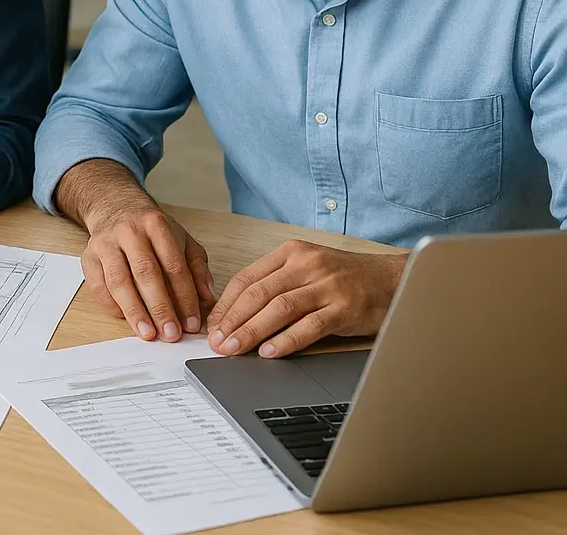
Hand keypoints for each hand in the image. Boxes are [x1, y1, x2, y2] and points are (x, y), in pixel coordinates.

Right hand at [80, 195, 214, 341]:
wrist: (115, 209)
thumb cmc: (151, 230)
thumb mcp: (181, 240)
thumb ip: (197, 267)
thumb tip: (207, 297)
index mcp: (156, 225)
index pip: (174, 266)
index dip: (184, 297)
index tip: (191, 323)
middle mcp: (129, 232)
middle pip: (145, 274)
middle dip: (159, 308)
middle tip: (170, 333)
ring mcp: (105, 244)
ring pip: (119, 281)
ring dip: (134, 311)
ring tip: (147, 333)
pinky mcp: (88, 258)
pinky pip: (99, 286)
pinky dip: (112, 305)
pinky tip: (126, 319)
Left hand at [206, 241, 406, 357]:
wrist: (394, 279)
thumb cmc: (346, 278)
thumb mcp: (308, 270)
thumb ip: (276, 284)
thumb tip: (237, 314)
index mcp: (291, 253)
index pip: (247, 278)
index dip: (225, 304)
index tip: (211, 326)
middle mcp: (307, 264)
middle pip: (258, 293)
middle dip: (232, 320)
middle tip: (216, 343)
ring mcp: (327, 285)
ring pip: (279, 308)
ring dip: (252, 331)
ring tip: (234, 349)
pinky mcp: (346, 307)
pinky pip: (310, 325)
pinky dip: (287, 340)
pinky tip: (270, 352)